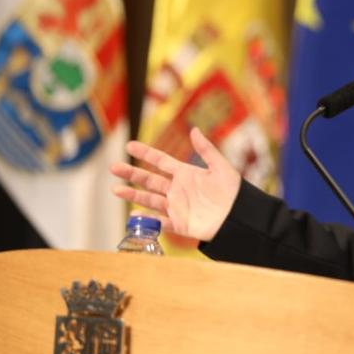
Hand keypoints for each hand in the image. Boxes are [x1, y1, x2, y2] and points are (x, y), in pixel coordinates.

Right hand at [109, 128, 241, 241]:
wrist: (240, 217)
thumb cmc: (233, 191)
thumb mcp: (221, 167)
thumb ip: (206, 149)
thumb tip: (194, 129)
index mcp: (186, 174)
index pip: (160, 161)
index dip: (145, 153)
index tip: (129, 145)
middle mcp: (177, 189)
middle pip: (149, 180)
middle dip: (131, 173)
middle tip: (113, 167)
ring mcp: (177, 207)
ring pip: (150, 200)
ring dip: (133, 195)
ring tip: (115, 189)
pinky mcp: (180, 224)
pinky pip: (160, 222)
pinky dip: (148, 219)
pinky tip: (135, 214)